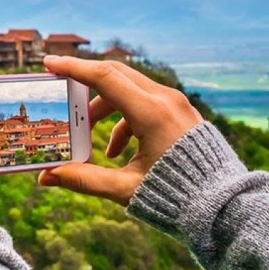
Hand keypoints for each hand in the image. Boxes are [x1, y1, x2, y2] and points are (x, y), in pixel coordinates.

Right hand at [38, 55, 203, 204]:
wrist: (223, 206)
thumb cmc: (177, 198)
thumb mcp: (125, 189)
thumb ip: (83, 180)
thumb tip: (45, 179)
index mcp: (152, 114)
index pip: (105, 78)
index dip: (73, 69)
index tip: (49, 63)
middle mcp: (166, 100)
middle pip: (116, 75)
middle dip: (85, 84)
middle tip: (61, 88)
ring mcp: (176, 104)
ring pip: (130, 89)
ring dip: (104, 107)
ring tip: (88, 134)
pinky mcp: (181, 113)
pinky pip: (145, 103)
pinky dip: (124, 119)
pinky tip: (117, 152)